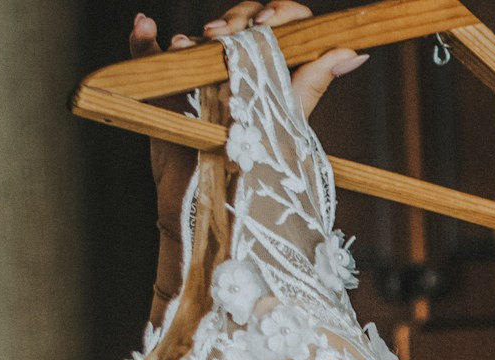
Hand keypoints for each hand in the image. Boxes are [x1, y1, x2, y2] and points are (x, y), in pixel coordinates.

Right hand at [128, 5, 367, 291]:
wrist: (218, 205)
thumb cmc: (257, 169)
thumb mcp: (288, 122)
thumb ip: (311, 83)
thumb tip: (352, 52)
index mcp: (271, 71)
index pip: (282, 23)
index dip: (279, 12)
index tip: (271, 21)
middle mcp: (239, 68)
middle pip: (241, 19)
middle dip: (238, 19)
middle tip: (228, 35)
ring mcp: (201, 76)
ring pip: (198, 35)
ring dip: (198, 34)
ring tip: (195, 43)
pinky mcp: (165, 90)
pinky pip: (147, 56)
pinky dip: (143, 38)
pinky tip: (146, 26)